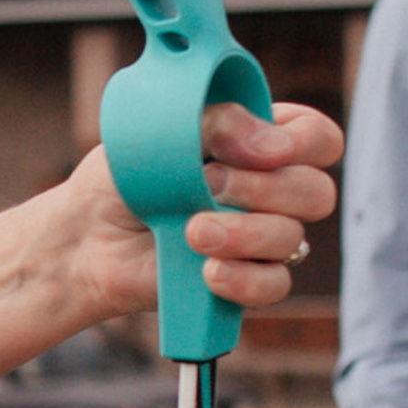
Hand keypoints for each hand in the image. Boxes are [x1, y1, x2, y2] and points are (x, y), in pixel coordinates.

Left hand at [72, 101, 341, 323]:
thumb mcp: (164, 131)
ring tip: (191, 230)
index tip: (264, 148)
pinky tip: (207, 270)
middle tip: (207, 183)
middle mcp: (270, 191)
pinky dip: (242, 278)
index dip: (304, 142)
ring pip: (292, 239)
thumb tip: (274, 147)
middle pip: (317, 192)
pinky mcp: (243, 281)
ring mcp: (260, 239)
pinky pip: (273, 286)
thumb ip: (218, 122)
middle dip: (265, 188)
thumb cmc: (125, 177)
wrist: (87, 235)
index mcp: (259, 143)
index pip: (319, 139)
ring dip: (243, 232)